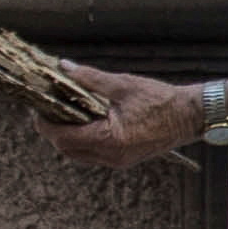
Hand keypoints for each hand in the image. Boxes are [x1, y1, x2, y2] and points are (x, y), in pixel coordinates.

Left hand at [35, 63, 209, 167]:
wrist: (189, 116)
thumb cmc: (159, 99)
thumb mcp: (122, 84)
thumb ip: (90, 78)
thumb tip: (64, 67)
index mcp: (109, 139)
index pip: (63, 138)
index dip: (45, 125)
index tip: (38, 109)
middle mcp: (112, 156)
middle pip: (67, 150)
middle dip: (53, 132)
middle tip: (48, 109)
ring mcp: (118, 161)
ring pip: (79, 155)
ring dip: (68, 138)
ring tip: (65, 114)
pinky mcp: (124, 159)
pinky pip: (94, 154)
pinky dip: (84, 140)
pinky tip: (85, 122)